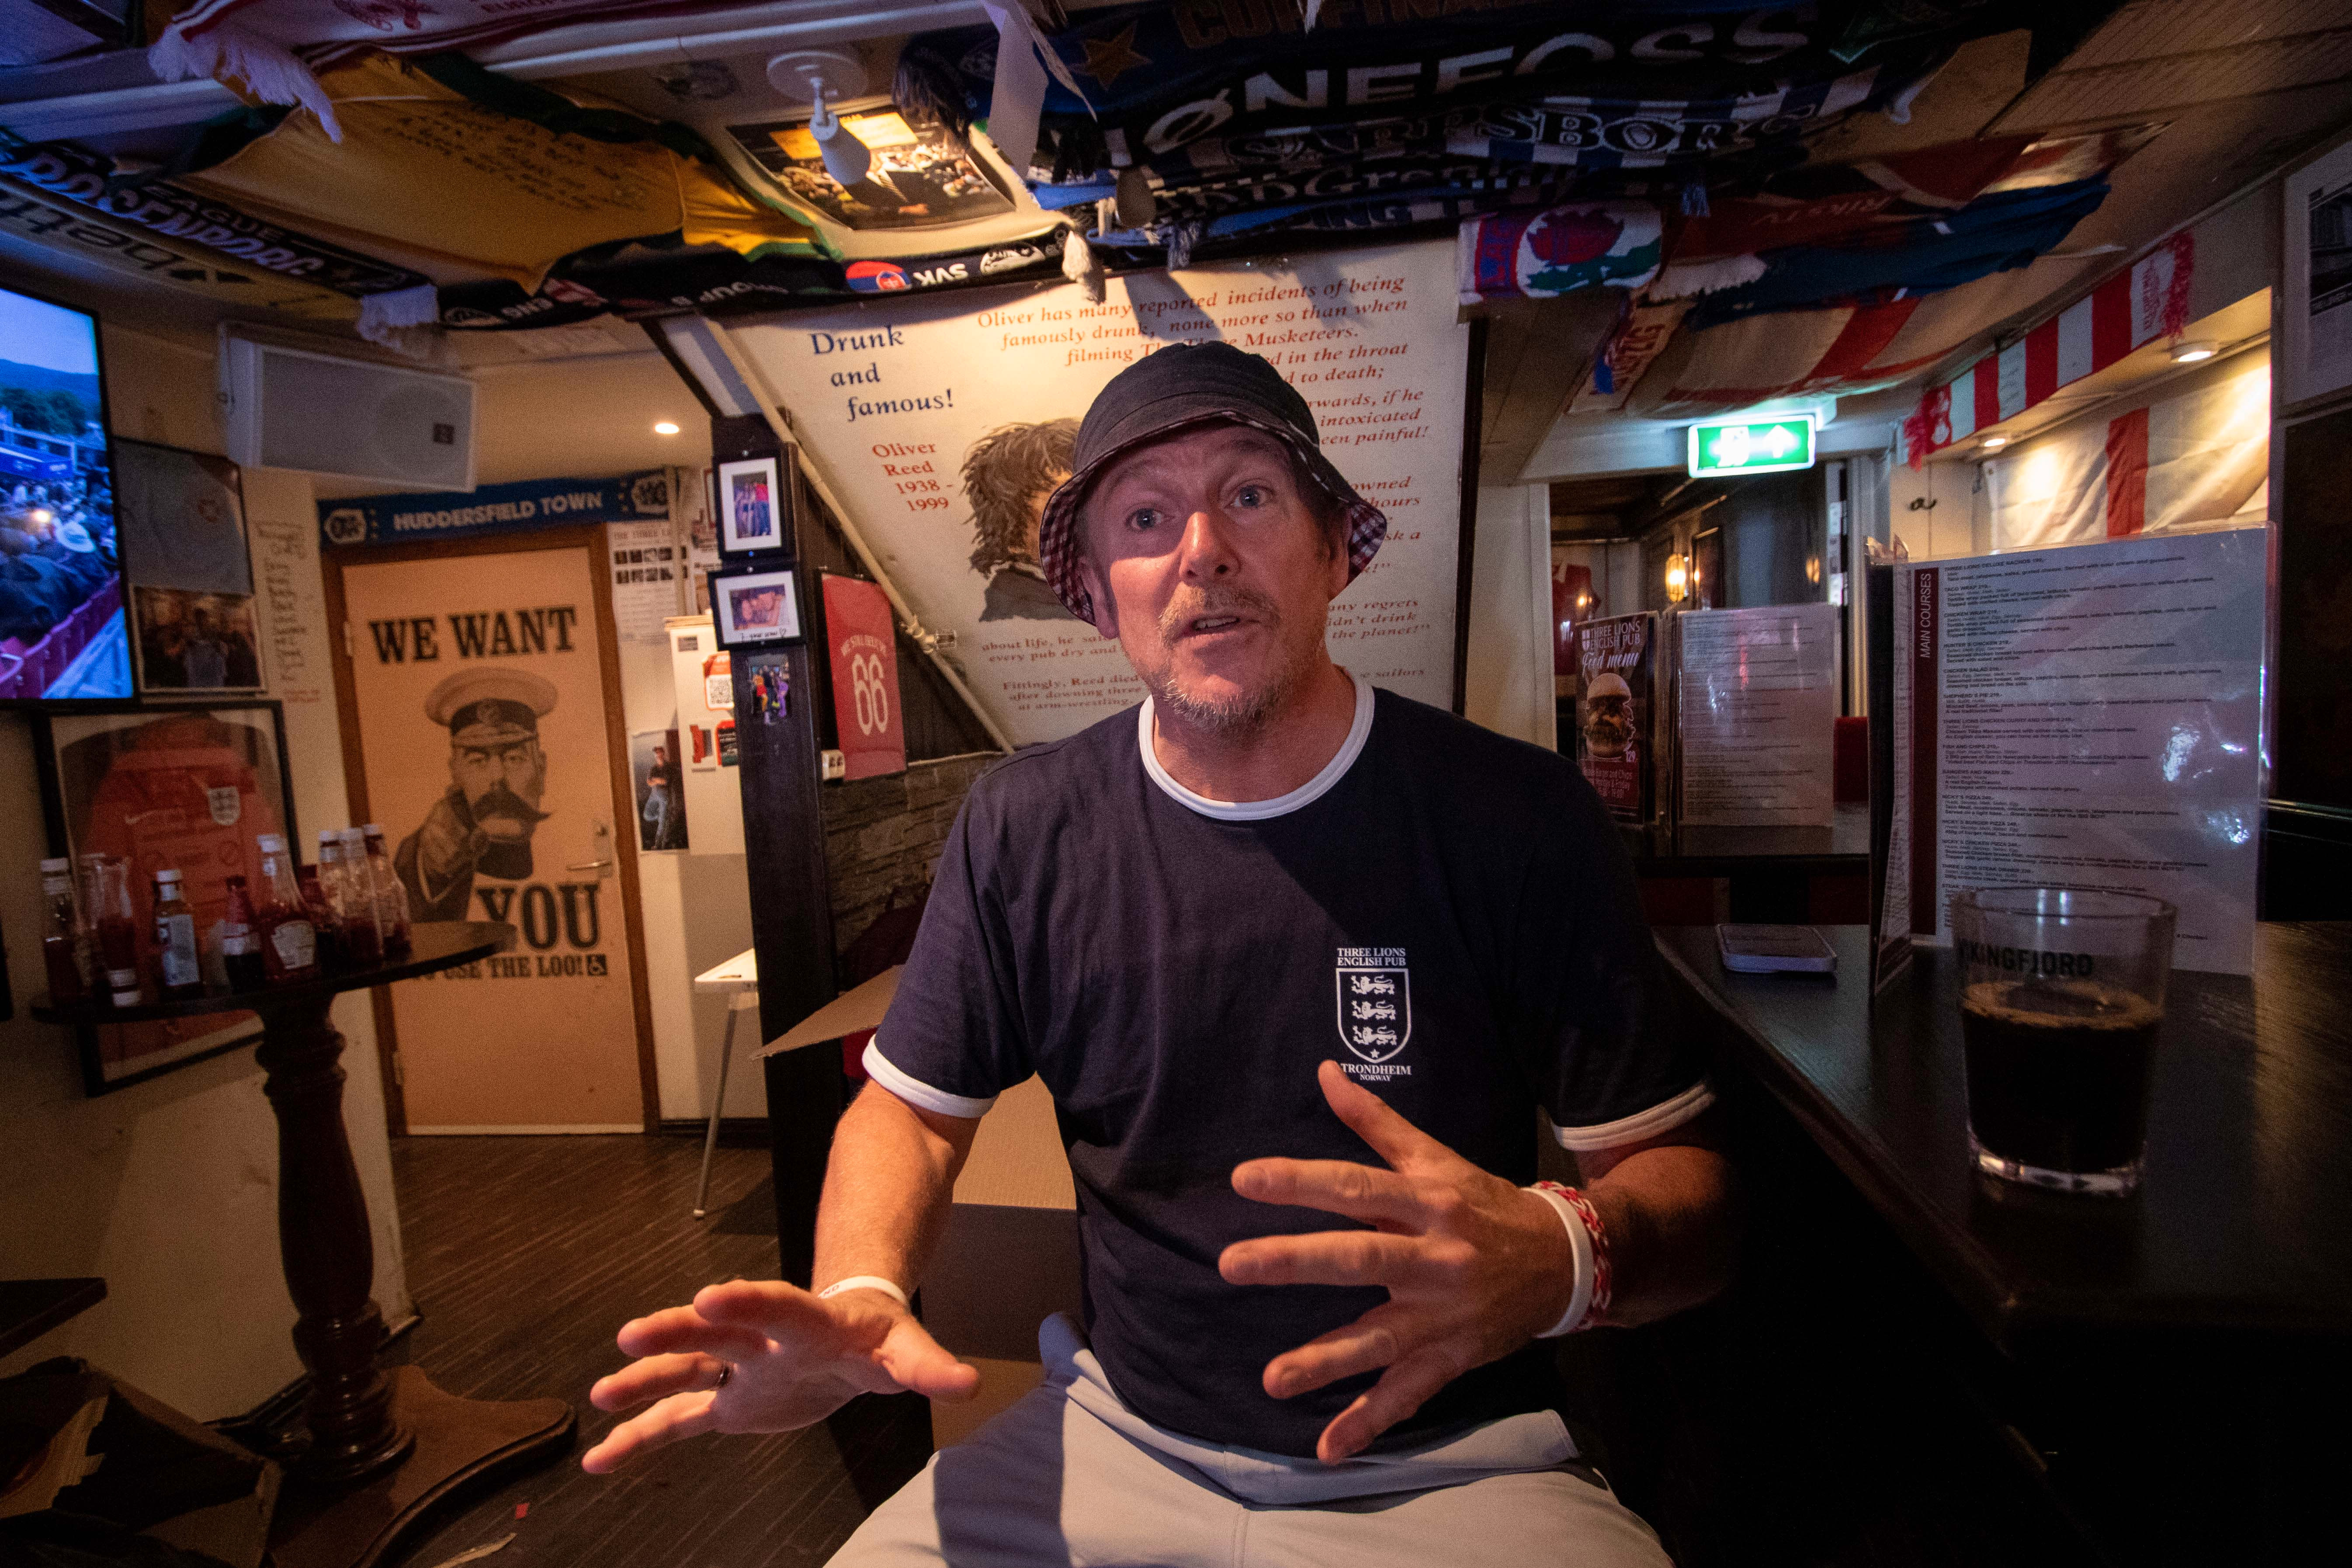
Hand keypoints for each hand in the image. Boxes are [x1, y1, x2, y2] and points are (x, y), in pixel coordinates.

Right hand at [580, 1280, 978, 1472]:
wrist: (850, 1335)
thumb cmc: (876, 1337)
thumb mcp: (904, 1350)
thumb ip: (928, 1366)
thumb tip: (967, 1382)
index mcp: (805, 1321)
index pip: (775, 1304)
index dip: (745, 1300)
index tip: (710, 1294)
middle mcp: (761, 1339)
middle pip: (716, 1331)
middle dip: (678, 1330)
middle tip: (634, 1335)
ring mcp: (737, 1368)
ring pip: (685, 1370)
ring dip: (645, 1381)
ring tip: (602, 1390)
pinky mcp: (727, 1403)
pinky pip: (677, 1421)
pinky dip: (639, 1438)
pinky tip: (600, 1457)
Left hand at [1219, 1061, 1575, 1463]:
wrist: (1565, 1260)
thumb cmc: (1484, 1203)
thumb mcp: (1436, 1156)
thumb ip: (1375, 1121)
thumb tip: (1324, 1073)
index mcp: (1426, 1200)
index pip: (1355, 1185)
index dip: (1301, 1181)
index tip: (1244, 1178)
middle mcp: (1434, 1256)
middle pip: (1359, 1257)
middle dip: (1295, 1262)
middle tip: (1233, 1264)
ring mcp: (1443, 1313)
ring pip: (1379, 1339)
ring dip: (1325, 1361)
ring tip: (1271, 1379)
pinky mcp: (1453, 1356)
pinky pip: (1408, 1394)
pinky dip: (1369, 1423)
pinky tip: (1327, 1448)